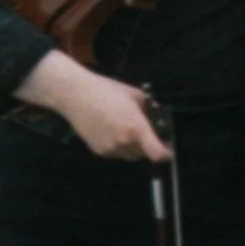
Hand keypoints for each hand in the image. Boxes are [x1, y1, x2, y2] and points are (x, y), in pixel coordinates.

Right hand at [49, 68, 174, 161]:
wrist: (76, 95)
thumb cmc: (107, 90)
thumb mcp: (135, 94)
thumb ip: (149, 107)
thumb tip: (157, 115)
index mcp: (136, 128)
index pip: (157, 154)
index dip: (166, 154)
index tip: (169, 150)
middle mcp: (124, 143)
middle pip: (144, 154)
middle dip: (148, 146)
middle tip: (146, 133)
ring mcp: (110, 149)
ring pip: (129, 155)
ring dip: (133, 147)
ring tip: (127, 130)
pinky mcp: (98, 151)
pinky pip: (116, 153)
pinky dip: (119, 146)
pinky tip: (112, 131)